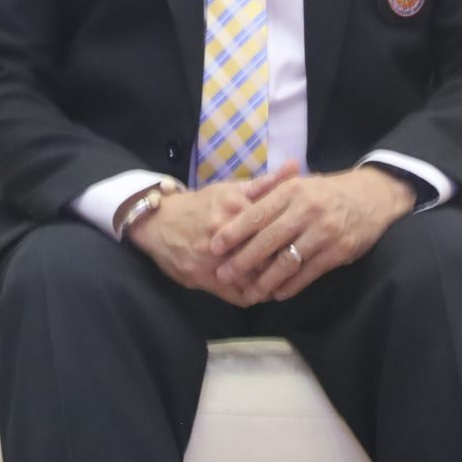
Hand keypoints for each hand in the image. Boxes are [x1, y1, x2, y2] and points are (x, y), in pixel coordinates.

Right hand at [126, 168, 298, 308]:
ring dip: (271, 284)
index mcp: (234, 209)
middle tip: (300, 265)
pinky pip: (237, 296)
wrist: (157, 222)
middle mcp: (223, 235)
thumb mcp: (230, 189)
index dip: (292, 240)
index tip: (305, 243)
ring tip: (284, 282)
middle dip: (284, 265)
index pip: (274, 230)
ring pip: (254, 281)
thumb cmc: (200, 205)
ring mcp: (212, 260)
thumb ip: (265, 183)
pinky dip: (253, 296)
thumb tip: (296, 166)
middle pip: (266, 258)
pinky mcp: (203, 279)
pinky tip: (262, 292)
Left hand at [205, 165, 417, 302]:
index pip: (256, 213)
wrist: (372, 196)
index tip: (214, 245)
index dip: (234, 231)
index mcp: (292, 191)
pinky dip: (291, 285)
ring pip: (287, 261)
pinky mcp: (338, 252)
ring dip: (265, 280)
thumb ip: (270, 194)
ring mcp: (323, 232)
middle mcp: (306, 211)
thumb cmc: (327, 191)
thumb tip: (235, 203)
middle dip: (242, 260)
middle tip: (223, 274)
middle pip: (268, 240)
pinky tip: (277, 293)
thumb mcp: (299, 184)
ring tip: (248, 292)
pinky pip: (309, 273)